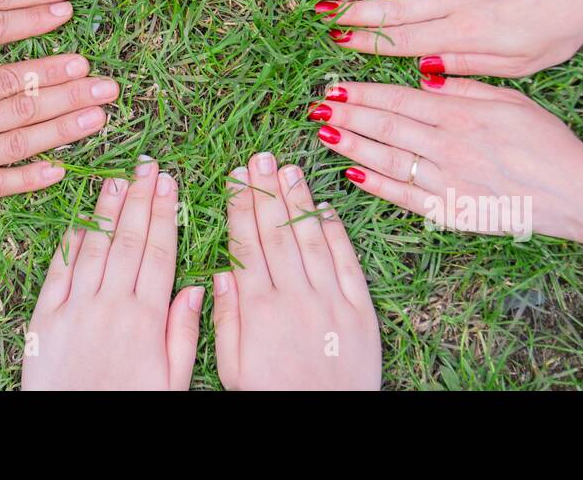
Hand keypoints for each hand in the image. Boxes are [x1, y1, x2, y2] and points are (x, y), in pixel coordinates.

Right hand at [0, 53, 118, 249]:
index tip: (81, 59)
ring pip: (22, 144)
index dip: (48, 69)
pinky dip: (31, 178)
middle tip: (110, 86)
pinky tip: (61, 171)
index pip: (8, 78)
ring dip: (66, 130)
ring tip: (101, 118)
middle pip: (26, 107)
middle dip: (73, 94)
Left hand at [21, 158, 202, 389]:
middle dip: (140, 199)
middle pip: (129, 241)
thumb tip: (194, 288)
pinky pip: (58, 273)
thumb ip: (182, 333)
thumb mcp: (171, 381)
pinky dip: (69, 244)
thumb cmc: (130, 407)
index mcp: (146, 318)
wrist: (76, 436)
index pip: (159, 251)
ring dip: (107, 211)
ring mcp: (75, 309)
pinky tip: (79, 221)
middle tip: (147, 165)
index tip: (169, 183)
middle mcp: (111, 305)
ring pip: (95, 248)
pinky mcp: (46, 319)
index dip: (164, 214)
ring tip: (117, 180)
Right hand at [213, 152, 380, 389]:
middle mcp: (294, 297)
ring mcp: (330, 301)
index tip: (235, 177)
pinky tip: (325, 208)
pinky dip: (336, 233)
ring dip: (298, 202)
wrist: (327, 423)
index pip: (247, 244)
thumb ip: (226, 320)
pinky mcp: (360, 310)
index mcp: (259, 309)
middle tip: (260, 159)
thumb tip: (221, 274)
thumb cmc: (274, 397)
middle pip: (276, 233)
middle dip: (266, 192)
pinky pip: (347, 263)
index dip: (240, 207)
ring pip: (310, 240)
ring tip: (288, 169)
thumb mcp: (233, 369)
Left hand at [311, 78, 582, 244]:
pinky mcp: (451, 210)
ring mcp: (447, 179)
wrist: (576, 193)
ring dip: (351, 145)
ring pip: (387, 159)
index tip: (336, 86)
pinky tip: (352, 174)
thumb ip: (465, 85)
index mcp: (461, 113)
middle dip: (347, 115)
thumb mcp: (510, 98)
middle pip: (385, 126)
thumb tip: (425, 75)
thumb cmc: (547, 142)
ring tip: (324, 133)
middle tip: (316, 107)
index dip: (363, 93)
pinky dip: (376, 185)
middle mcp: (447, 145)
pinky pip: (405, 196)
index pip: (398, 99)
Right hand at [318, 0, 582, 76]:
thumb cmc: (555, 33)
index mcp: (466, 34)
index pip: (405, 40)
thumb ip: (467, 66)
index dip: (368, 43)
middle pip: (394, 9)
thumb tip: (423, 70)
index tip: (338, 44)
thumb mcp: (516, 66)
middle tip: (320, 17)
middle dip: (354, 15)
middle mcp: (457, 0)